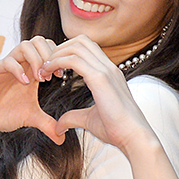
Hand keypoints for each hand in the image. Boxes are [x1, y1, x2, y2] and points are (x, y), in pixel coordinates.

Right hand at [0, 36, 63, 143]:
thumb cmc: (4, 114)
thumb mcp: (31, 118)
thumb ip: (48, 124)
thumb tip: (62, 139)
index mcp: (31, 69)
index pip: (49, 48)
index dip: (58, 59)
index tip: (61, 76)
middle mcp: (20, 64)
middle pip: (39, 41)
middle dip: (49, 56)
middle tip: (50, 76)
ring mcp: (6, 66)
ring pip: (25, 45)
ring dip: (36, 60)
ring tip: (40, 79)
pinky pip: (8, 61)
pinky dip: (19, 70)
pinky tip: (25, 84)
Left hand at [41, 35, 155, 155]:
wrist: (134, 137)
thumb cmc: (117, 130)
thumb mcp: (89, 120)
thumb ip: (73, 118)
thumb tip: (59, 126)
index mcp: (109, 74)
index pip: (87, 48)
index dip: (66, 53)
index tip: (53, 69)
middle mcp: (108, 68)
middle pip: (80, 41)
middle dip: (59, 49)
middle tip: (45, 66)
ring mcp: (106, 71)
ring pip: (76, 46)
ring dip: (56, 55)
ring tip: (44, 69)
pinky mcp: (101, 79)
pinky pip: (74, 60)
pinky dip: (57, 62)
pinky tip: (48, 73)